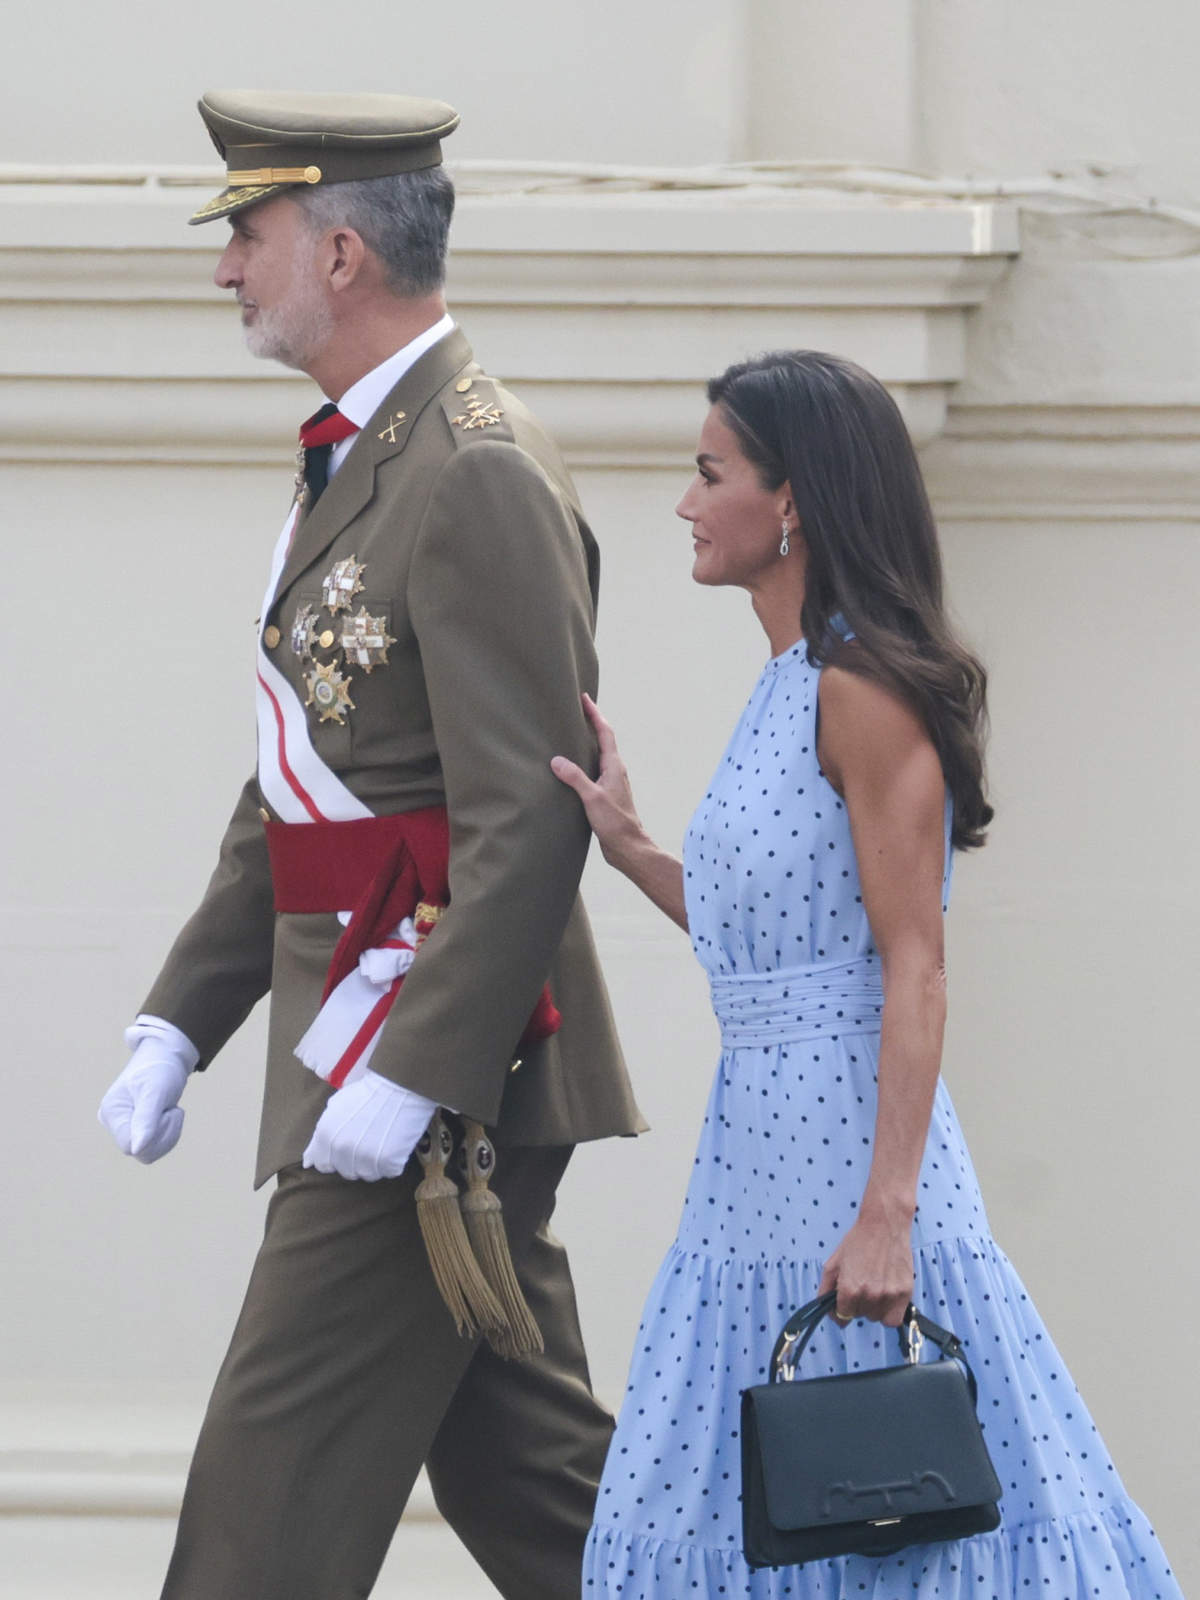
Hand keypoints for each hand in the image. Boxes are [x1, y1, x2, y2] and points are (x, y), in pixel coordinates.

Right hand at [99, 1037, 192, 1162]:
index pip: (130, 1147)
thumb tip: (135, 1149)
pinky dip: (168, 1133)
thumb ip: (145, 1120)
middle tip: (171, 1110)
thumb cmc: (160, 1070)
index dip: (153, 1135)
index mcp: (111, 1112)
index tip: (165, 1111)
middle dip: (164, 1133)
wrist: (167, 1057)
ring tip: (169, 1110)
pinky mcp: (137, 1129)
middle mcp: (113, 1122)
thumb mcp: (155, 1092)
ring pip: (150, 1152)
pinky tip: (168, 1115)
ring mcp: (125, 1126)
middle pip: (142, 1152)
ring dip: (168, 1133)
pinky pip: (154, 1147)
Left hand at [302, 1068, 436, 1181]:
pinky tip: (395, 1143)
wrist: (397, 1084)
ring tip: (383, 1141)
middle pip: (347, 1172)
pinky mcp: (388, 1160)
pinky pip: (389, 1171)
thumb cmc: (366, 1094)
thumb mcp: (335, 1108)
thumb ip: (318, 1138)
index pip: (324, 1164)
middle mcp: (342, 1149)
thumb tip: (307, 1163)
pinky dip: (393, 1161)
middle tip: (369, 1140)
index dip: (336, 1157)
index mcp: (326, 1136)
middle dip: (356, 1161)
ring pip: (368, 1175)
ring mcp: (365, 1156)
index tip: (349, 1144)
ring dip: (375, 1163)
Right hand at [550, 693, 646, 870]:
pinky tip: (571, 767)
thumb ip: (575, 778)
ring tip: (570, 733)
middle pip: (602, 740)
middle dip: (591, 723)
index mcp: (614, 766)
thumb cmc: (615, 822)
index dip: (595, 714)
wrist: (627, 846)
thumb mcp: (592, 797)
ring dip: (586, 742)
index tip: (585, 698)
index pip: (605, 732)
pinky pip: (592, 771)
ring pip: (598, 755)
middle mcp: (614, 771)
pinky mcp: (605, 795)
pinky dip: (582, 762)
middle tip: (576, 710)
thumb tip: (556, 760)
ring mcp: (610, 782)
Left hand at [818, 1210, 914, 1327]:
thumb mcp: (833, 1263)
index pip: (843, 1316)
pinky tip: (886, 1297)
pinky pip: (893, 1320)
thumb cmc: (858, 1241)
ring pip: (876, 1318)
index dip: (841, 1308)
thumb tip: (828, 1312)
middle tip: (861, 1284)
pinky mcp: (905, 1293)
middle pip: (860, 1316)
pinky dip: (889, 1313)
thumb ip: (825, 1289)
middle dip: (857, 1304)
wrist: (884, 1225)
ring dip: (873, 1307)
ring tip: (874, 1285)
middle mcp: (869, 1295)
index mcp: (850, 1288)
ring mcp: (889, 1295)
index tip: (845, 1299)